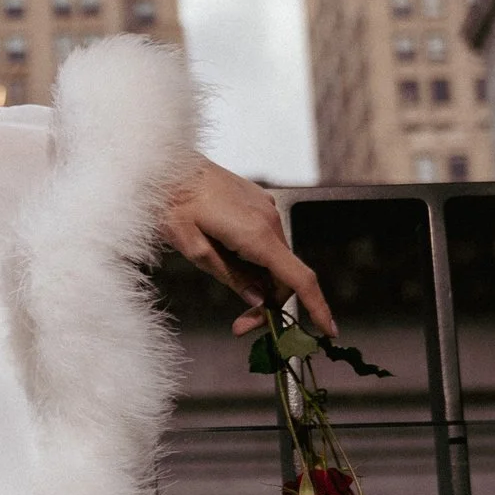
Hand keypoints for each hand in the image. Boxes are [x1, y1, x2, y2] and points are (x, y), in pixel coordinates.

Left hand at [158, 157, 337, 341]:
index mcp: (256, 234)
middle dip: (269, 303)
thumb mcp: (194, 250)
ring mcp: (265, 208)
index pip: (299, 278)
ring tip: (225, 282)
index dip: (317, 307)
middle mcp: (269, 219)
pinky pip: (266, 240)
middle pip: (285, 275)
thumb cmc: (171, 205)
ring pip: (276, 258)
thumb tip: (260, 302)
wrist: (165, 163)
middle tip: (239, 326)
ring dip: (261, 281)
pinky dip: (257, 259)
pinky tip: (226, 257)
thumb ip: (231, 278)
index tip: (329, 331)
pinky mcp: (258, 203)